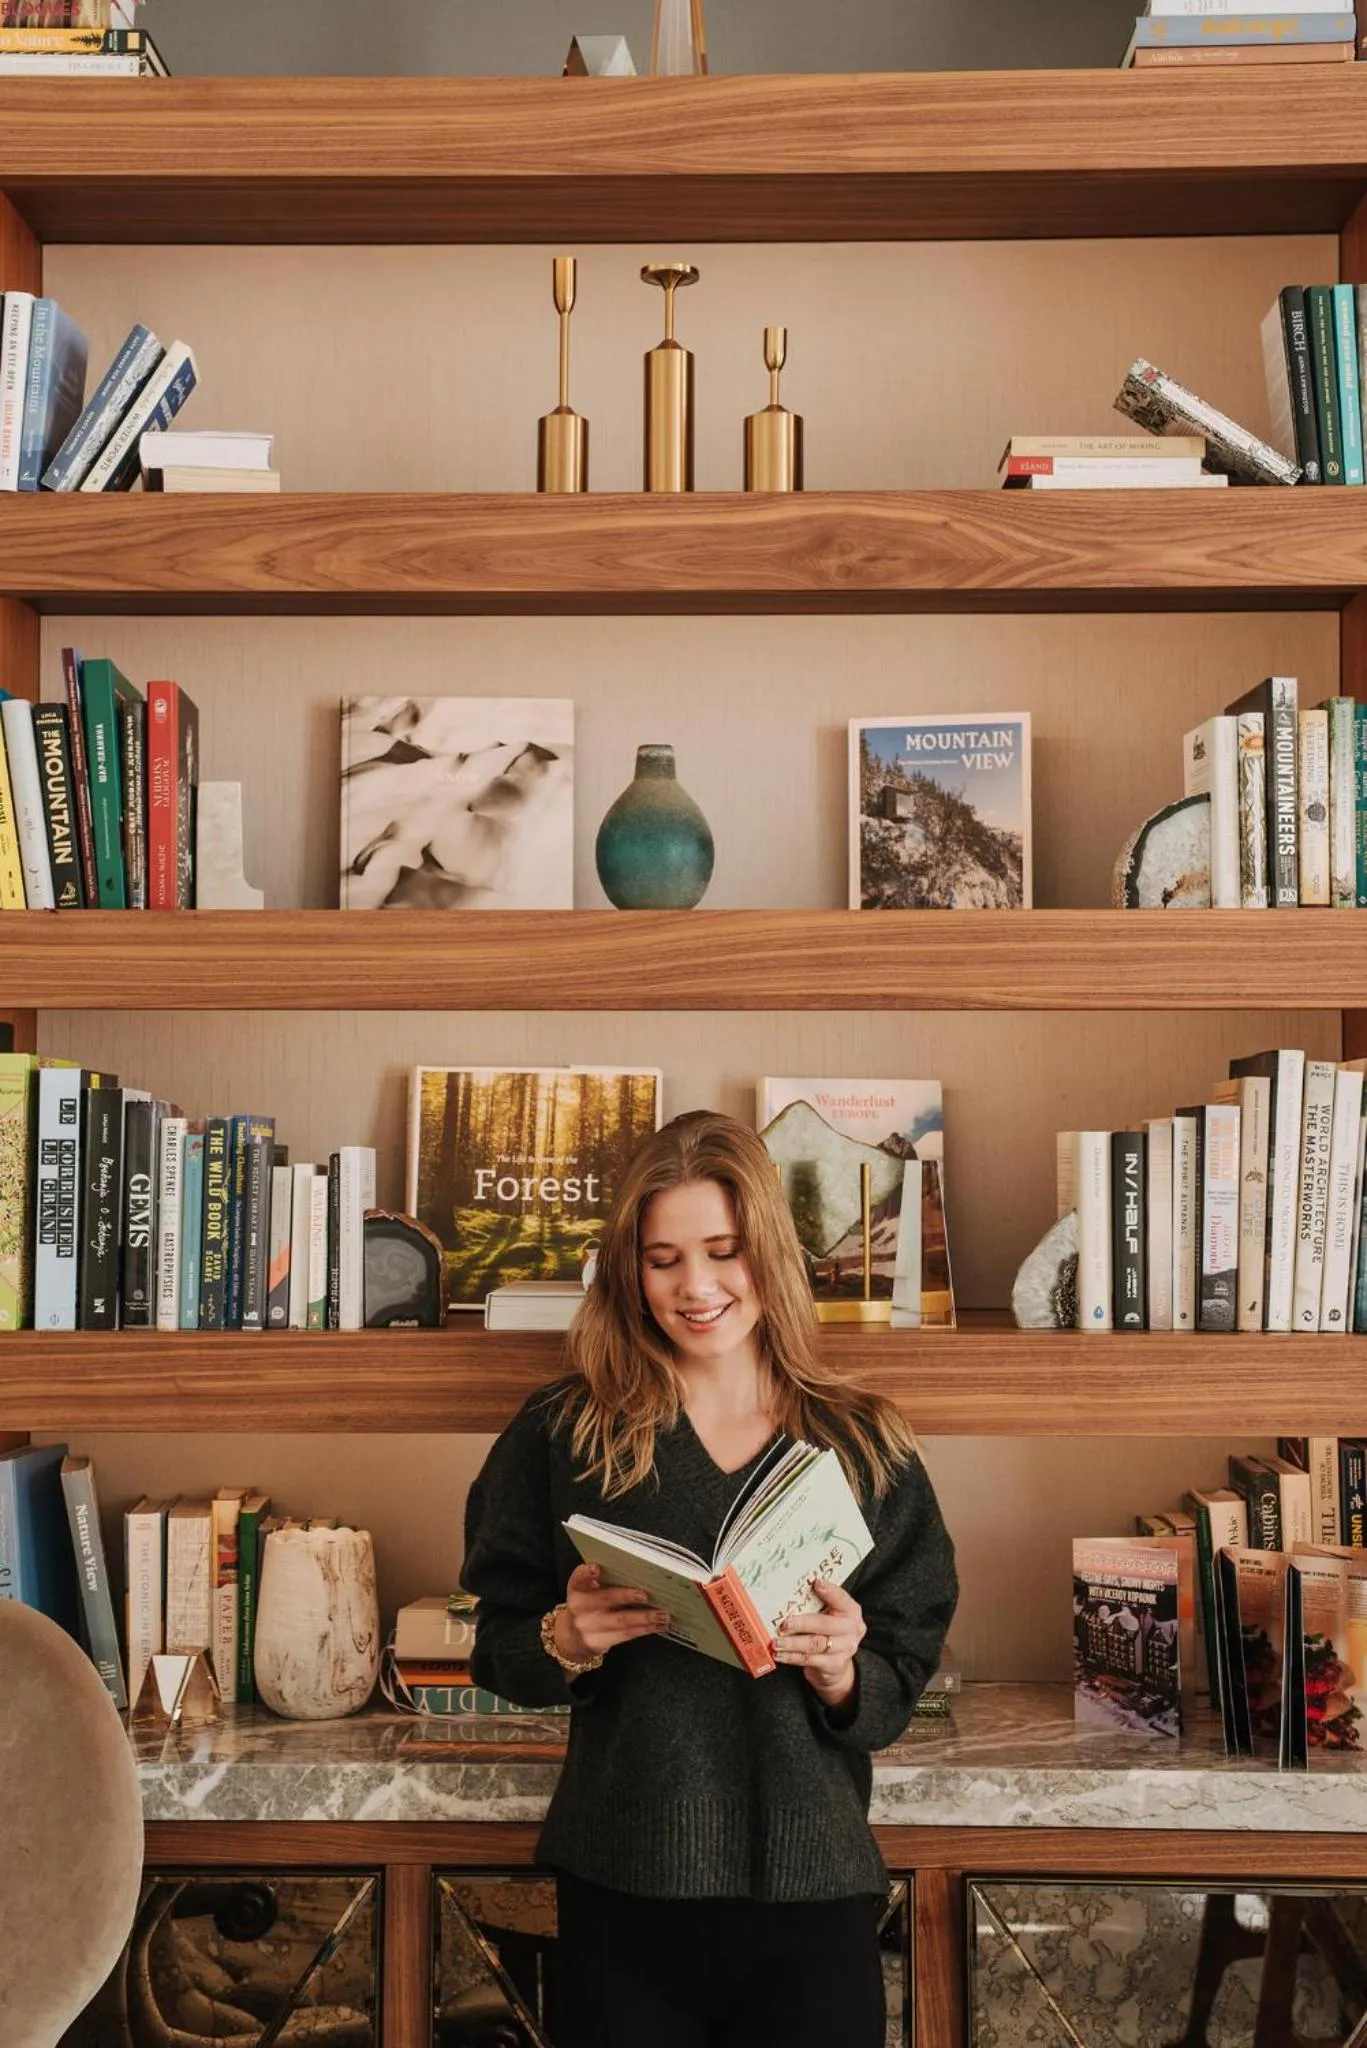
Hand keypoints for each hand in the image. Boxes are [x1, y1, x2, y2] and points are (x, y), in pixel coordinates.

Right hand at [558, 1561, 670, 1660]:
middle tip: (646, 1595)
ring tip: (662, 1614)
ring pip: (621, 1621)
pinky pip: (625, 1635)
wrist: (572, 1635)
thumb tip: (637, 1571)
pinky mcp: (599, 1642)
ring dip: (644, 1617)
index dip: (587, 1573)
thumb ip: (604, 1579)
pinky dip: (644, 1630)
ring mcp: (589, 1626)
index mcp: (577, 1588)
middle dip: (626, 1596)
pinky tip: (658, 1625)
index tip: (597, 1568)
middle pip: (605, 1599)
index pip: (579, 1577)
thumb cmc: (588, 1604)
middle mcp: (580, 1606)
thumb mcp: (587, 1589)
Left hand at [775, 1577, 864, 1707]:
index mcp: (851, 1611)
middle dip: (801, 1624)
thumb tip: (791, 1592)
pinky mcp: (834, 1665)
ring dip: (792, 1643)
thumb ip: (818, 1603)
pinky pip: (809, 1660)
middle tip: (783, 1624)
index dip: (829, 1591)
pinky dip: (791, 1657)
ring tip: (775, 1642)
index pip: (841, 1598)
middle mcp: (852, 1629)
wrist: (837, 1664)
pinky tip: (779, 1655)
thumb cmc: (828, 1631)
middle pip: (825, 1624)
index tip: (815, 1582)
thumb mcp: (829, 1614)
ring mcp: (845, 1649)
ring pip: (815, 1644)